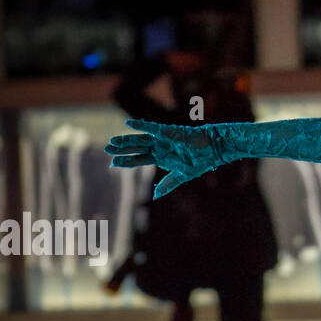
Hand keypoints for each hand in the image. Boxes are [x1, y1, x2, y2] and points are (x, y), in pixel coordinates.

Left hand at [105, 119, 225, 197]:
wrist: (213, 150)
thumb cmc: (200, 161)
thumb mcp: (182, 175)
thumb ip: (168, 184)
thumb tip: (155, 195)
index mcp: (161, 157)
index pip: (139, 159)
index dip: (126, 161)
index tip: (113, 164)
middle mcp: (159, 147)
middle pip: (136, 148)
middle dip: (122, 150)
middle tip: (106, 151)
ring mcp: (163, 139)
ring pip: (140, 139)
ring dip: (126, 140)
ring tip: (112, 142)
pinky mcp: (169, 132)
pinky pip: (152, 128)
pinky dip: (141, 125)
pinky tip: (128, 124)